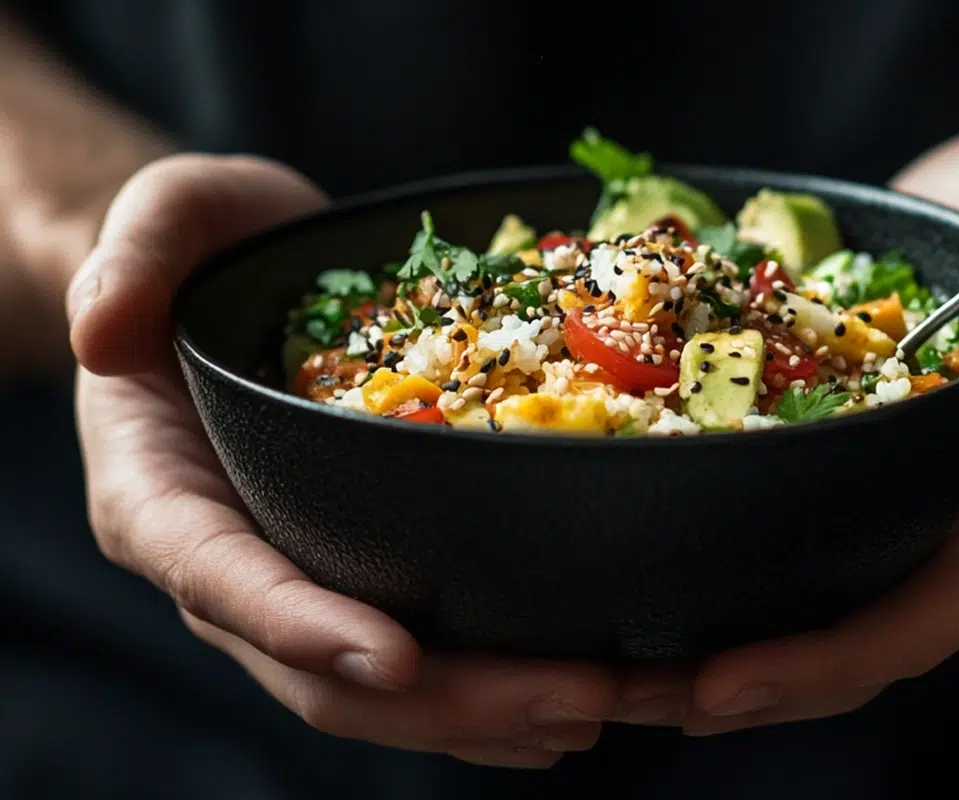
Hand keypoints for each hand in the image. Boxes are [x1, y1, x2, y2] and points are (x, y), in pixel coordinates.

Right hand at [69, 155, 617, 767]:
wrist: (232, 277)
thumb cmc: (198, 248)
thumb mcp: (161, 217)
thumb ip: (128, 256)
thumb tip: (104, 330)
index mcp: (163, 498)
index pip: (223, 580)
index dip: (303, 627)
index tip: (399, 656)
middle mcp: (232, 565)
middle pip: (324, 672)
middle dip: (448, 700)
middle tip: (573, 698)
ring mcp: (301, 578)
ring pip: (384, 690)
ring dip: (493, 716)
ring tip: (600, 705)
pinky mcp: (363, 568)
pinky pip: (425, 652)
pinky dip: (496, 687)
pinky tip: (576, 693)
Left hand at [614, 116, 958, 733]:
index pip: (932, 613)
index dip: (826, 661)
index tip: (718, 685)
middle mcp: (955, 520)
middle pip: (852, 640)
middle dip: (743, 683)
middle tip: (628, 698)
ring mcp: (897, 500)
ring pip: (808, 608)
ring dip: (710, 652)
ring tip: (611, 676)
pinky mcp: (845, 467)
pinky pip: (780, 539)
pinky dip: (712, 573)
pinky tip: (635, 586)